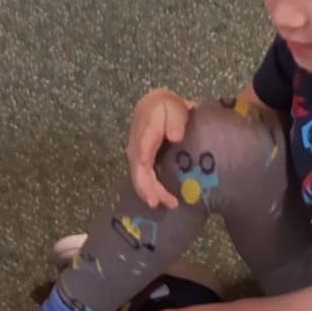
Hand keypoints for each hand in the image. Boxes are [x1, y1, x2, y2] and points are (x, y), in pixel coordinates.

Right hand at [126, 88, 194, 210]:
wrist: (155, 106)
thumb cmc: (166, 108)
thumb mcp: (172, 108)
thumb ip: (175, 120)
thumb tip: (175, 137)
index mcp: (145, 132)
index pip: (143, 149)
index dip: (145, 161)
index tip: (148, 173)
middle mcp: (136, 148)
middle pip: (139, 171)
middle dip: (148, 188)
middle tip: (160, 203)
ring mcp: (137, 157)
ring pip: (140, 179)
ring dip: (152, 193)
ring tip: (170, 204)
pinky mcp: (140, 164)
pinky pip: (143, 180)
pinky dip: (153, 191)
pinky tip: (164, 200)